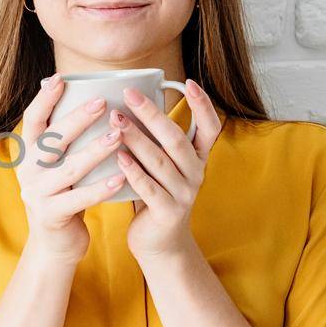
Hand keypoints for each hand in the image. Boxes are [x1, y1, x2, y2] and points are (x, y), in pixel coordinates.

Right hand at [15, 75, 131, 265]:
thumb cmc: (65, 195)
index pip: (32, 121)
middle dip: (77, 120)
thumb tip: (93, 99)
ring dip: (95, 151)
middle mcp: (29, 171)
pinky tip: (120, 177)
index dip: (44, 99)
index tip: (60, 78)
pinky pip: (79, 199)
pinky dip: (100, 188)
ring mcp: (38, 194)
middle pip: (52, 141)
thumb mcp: (58, 166)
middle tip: (102, 103)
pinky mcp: (52, 215)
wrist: (55, 243)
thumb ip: (67, 141)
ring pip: (69, 169)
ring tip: (119, 136)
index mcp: (29, 154)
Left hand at [109, 80, 223, 260]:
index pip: (210, 127)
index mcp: (198, 159)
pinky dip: (133, 171)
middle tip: (130, 94)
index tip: (188, 82)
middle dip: (152, 114)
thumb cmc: (155, 195)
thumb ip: (157, 141)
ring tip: (115, 119)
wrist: (160, 244)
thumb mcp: (163, 166)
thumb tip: (133, 101)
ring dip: (136, 138)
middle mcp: (196, 174)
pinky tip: (118, 156)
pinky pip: (149, 188)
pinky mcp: (167, 212)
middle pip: (176, 139)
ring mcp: (184, 194)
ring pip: (160, 161)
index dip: (203, 105)